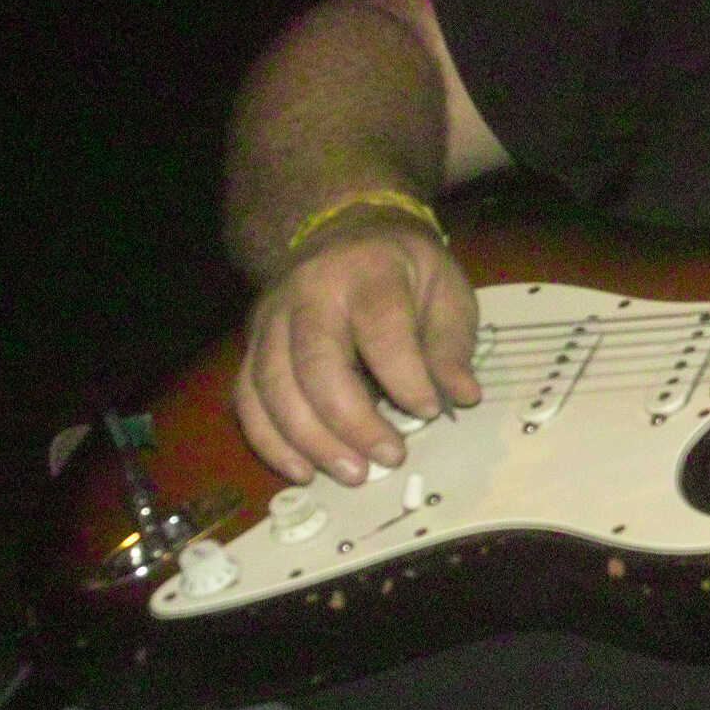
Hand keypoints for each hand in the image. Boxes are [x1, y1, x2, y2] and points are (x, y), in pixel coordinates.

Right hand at [234, 222, 481, 484]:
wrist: (344, 235)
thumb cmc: (403, 270)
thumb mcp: (445, 289)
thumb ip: (451, 343)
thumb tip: (462, 396)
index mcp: (367, 271)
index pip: (380, 328)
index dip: (405, 376)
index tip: (431, 411)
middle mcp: (308, 293)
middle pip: (316, 362)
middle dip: (352, 420)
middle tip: (390, 457)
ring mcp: (270, 320)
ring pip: (273, 387)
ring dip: (310, 440)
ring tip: (354, 474)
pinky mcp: (252, 347)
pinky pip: (247, 399)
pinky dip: (270, 442)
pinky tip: (304, 471)